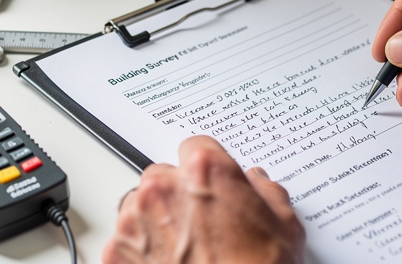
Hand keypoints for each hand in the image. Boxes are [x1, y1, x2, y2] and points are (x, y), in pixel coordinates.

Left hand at [102, 135, 304, 263]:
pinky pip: (124, 240)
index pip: (195, 148)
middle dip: (178, 194)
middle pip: (162, 176)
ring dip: (155, 220)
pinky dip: (139, 251)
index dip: (206, 170)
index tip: (210, 185)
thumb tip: (257, 184)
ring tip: (183, 249)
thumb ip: (265, 193)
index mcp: (204, 171)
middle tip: (200, 224)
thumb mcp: (284, 226)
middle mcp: (163, 189)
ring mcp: (135, 221)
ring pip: (138, 206)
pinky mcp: (116, 253)